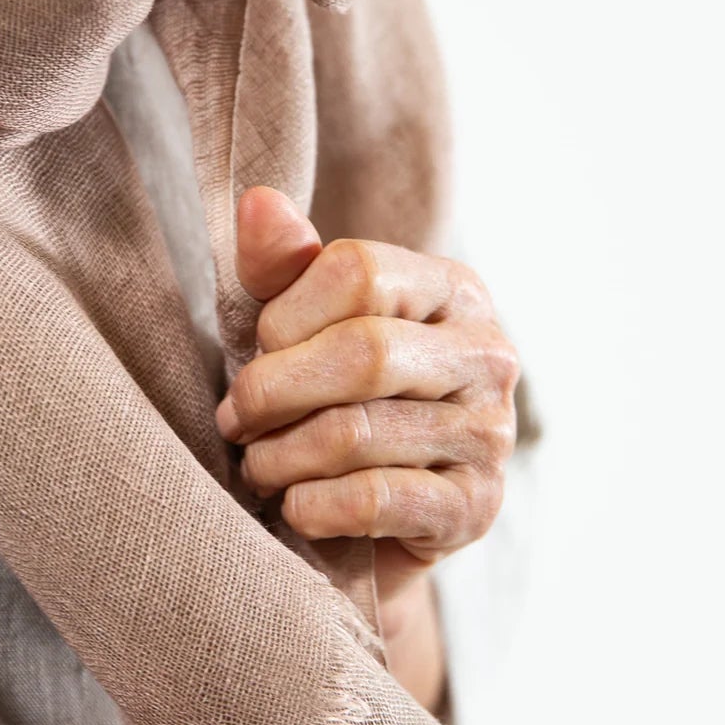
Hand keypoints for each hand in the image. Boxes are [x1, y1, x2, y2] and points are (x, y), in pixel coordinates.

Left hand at [215, 188, 520, 609]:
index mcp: (454, 290)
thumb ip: (283, 265)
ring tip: (258, 466)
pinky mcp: (475, 508)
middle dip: (272, 391)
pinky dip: (311, 506)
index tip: (257, 351)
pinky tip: (295, 506)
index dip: (285, 315)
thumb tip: (257, 200)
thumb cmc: (336, 401)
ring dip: (279, 457)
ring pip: (356, 434)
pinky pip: (372, 500)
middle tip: (234, 420)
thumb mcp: (305, 325)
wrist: (383, 523)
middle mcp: (488, 354)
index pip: (358, 272)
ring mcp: (490, 435)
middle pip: (362, 353)